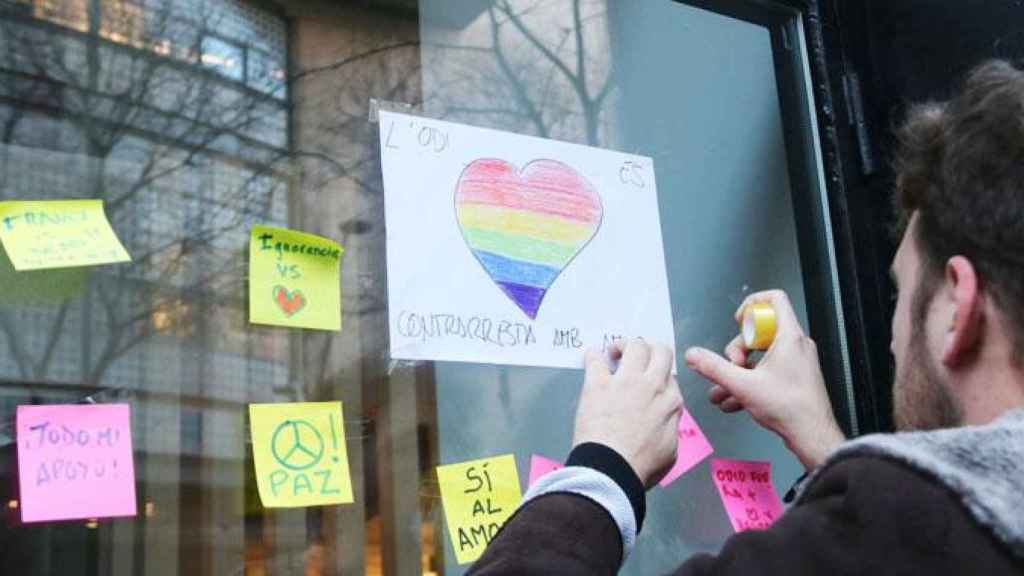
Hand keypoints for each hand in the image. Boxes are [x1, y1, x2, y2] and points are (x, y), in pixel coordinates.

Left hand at [573, 339, 682, 488]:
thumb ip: (670, 427)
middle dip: (651, 350)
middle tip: (638, 358)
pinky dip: (593, 355)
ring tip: (615, 353)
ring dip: (625, 345)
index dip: (659, 376)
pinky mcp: (599, 383)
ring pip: (634, 345)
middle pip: (660, 351)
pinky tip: (592, 358)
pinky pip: (596, 358)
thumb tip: (666, 420)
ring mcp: (625, 381)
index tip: (649, 381)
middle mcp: (652, 385)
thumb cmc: (640, 466)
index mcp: (670, 402)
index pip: (670, 376)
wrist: (612, 469)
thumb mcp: (670, 451)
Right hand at [684, 290, 845, 469]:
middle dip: (738, 349)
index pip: (774, 299)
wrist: (811, 435)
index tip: (738, 322)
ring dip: (739, 371)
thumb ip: (714, 368)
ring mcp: (795, 362)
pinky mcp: (793, 378)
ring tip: (726, 390)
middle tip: (733, 365)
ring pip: (760, 355)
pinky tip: (733, 402)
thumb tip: (694, 355)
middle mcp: (795, 345)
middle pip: (759, 331)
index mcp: (789, 337)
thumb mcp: (743, 385)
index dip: (751, 305)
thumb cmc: (791, 408)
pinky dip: (750, 382)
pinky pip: (767, 371)